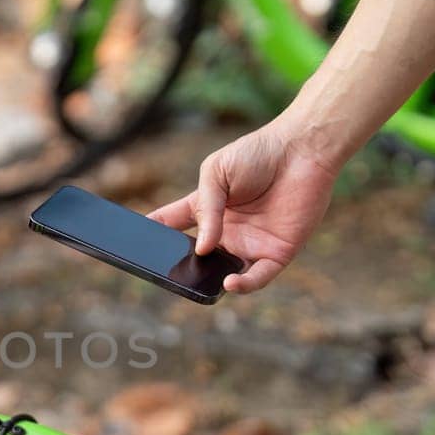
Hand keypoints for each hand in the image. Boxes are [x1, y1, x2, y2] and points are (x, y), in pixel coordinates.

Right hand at [148, 123, 338, 293]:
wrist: (302, 149)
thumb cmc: (258, 153)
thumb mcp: (216, 172)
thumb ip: (205, 209)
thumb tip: (200, 249)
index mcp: (207, 208)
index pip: (173, 225)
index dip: (154, 233)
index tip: (132, 246)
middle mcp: (226, 231)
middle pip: (196, 258)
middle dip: (179, 267)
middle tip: (163, 271)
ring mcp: (250, 244)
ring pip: (224, 273)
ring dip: (209, 281)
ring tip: (194, 280)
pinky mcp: (277, 253)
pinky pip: (257, 277)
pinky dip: (243, 285)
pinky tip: (230, 281)